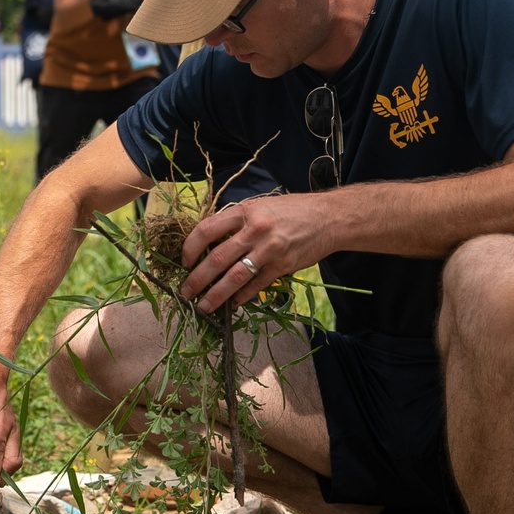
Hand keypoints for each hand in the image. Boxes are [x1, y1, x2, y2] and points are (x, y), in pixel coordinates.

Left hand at [180, 194, 334, 313]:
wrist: (330, 218)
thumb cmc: (292, 211)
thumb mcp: (260, 207)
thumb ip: (237, 222)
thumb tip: (211, 244)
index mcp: (244, 212)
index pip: (207, 229)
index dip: (190, 248)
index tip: (184, 261)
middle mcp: (255, 230)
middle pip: (217, 258)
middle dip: (197, 279)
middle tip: (185, 293)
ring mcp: (269, 249)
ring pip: (235, 277)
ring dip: (216, 295)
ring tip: (204, 306)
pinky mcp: (282, 266)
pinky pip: (256, 285)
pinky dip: (242, 297)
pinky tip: (233, 304)